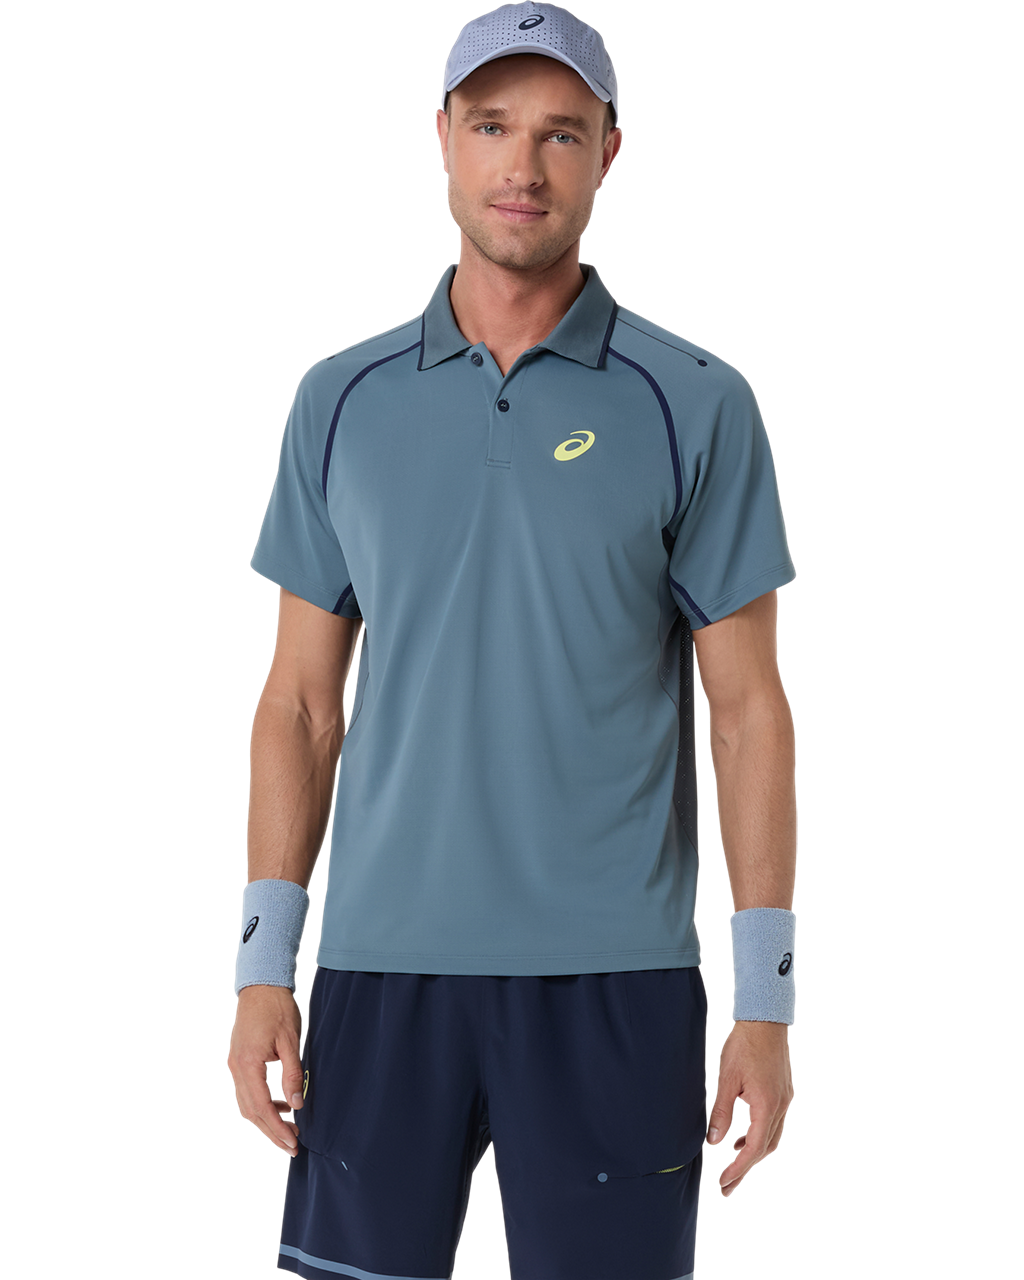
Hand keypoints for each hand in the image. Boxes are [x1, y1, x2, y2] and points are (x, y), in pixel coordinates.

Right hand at [227, 985, 305, 1155]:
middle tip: (292, 1145)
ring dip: (266, 1119)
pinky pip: (246, 1091)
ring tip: (289, 1128)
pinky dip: (261, 1103)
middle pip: (251, 1112)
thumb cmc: (277, 1008)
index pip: (262, 1108)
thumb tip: (296, 1104)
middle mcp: (236, 1068)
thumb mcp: (291, 1040)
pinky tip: (280, 1104)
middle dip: (271, 1131)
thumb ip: (292, 1073)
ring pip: (246, 1104)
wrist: (261, 985)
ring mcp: (234, 1065)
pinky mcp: (238, 1060)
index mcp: (248, 1064)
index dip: (277, 1128)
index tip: (292, 1142)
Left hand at [706, 1020, 793, 1197]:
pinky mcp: (784, 1092)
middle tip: (728, 1184)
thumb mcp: (726, 1079)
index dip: (739, 1169)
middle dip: (747, 1168)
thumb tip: (713, 1140)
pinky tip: (744, 1134)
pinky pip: (775, 1122)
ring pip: (773, 1137)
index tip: (724, 1183)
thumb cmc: (744, 1045)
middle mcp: (781, 1106)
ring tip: (734, 1160)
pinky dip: (760, 1134)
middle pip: (766, 1148)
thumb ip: (721, 1112)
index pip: (754, 1149)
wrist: (765, 1020)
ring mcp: (786, 1099)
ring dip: (754, 1151)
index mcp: (767, 1106)